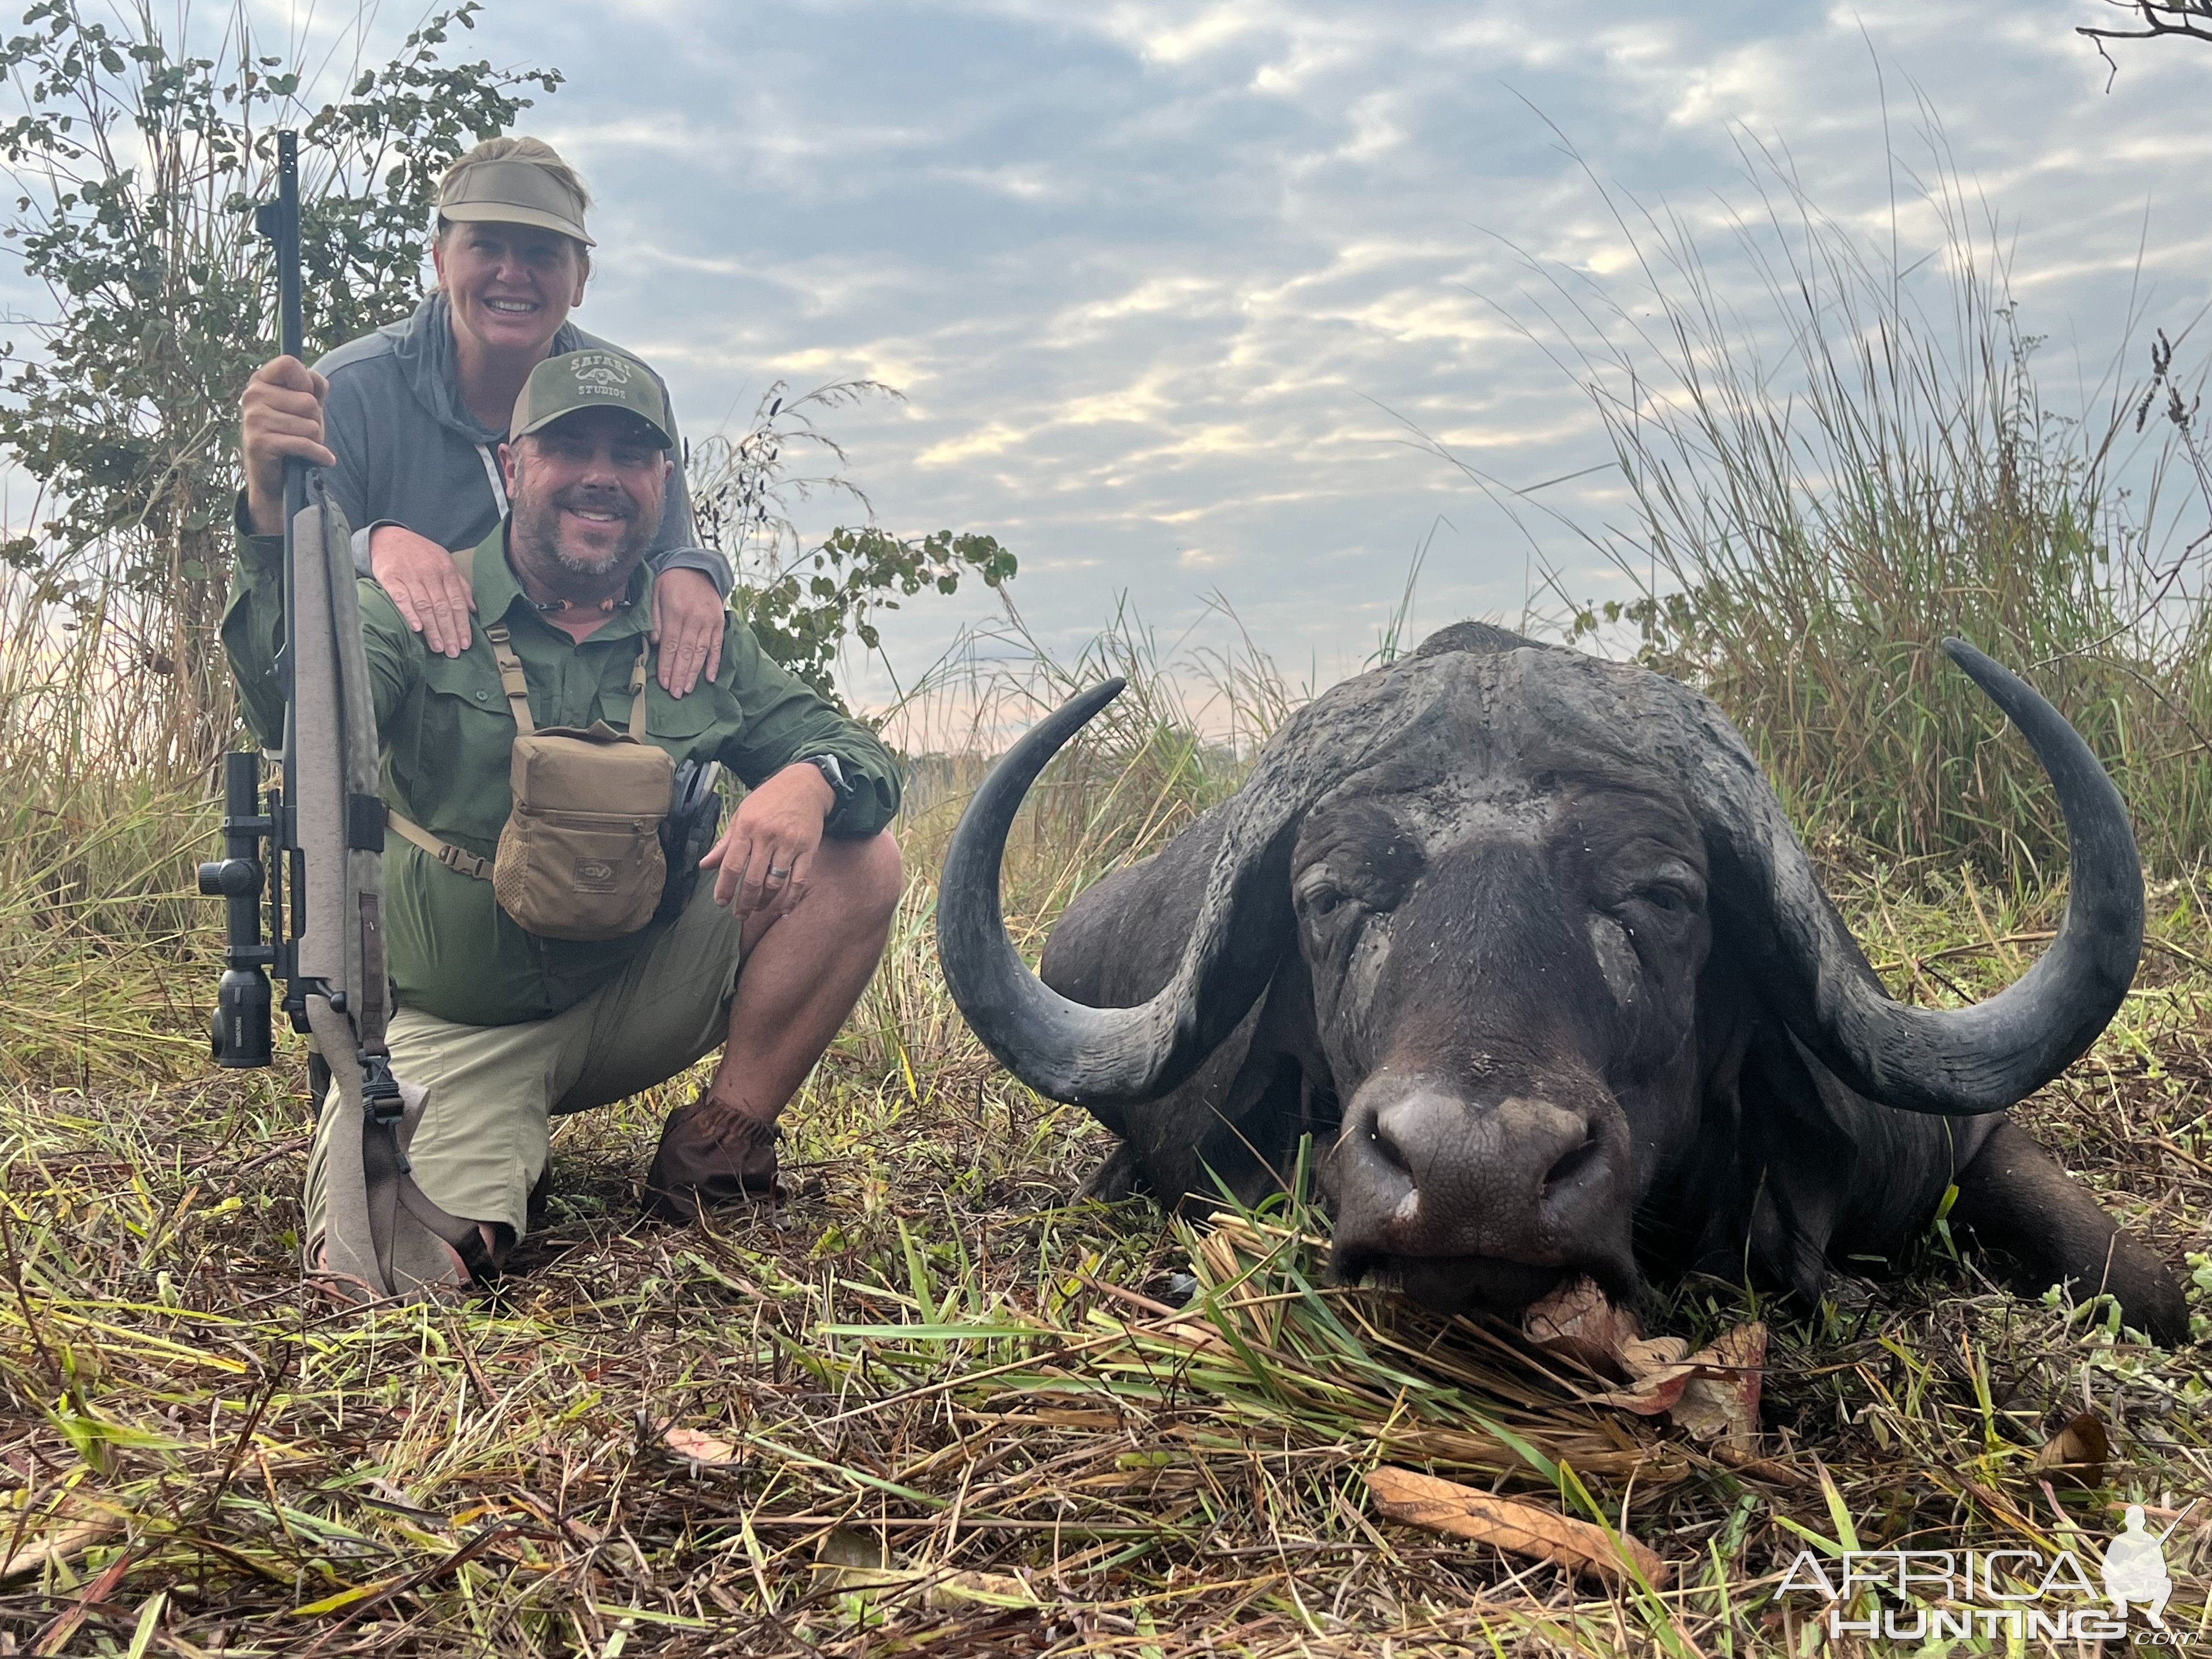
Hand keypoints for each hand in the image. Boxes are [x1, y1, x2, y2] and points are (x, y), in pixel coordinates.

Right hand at [240, 356, 332, 534]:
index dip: (307, 382)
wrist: (275, 477)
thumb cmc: (292, 436)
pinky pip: (305, 443)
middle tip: (301, 432)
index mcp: (260, 381)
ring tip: (301, 445)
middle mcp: (252, 396)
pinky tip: (321, 459)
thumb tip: (315, 379)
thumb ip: (313, 387)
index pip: (289, 363)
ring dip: (315, 440)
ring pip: (311, 425)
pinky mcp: (259, 442)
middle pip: (309, 401)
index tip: (306, 398)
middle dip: (315, 420)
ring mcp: (253, 419)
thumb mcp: (305, 407)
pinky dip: (319, 454)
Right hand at [371, 524, 475, 656]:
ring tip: (438, 647)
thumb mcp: (444, 562)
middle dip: (449, 632)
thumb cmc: (420, 554)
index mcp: (446, 570)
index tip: (465, 643)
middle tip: (453, 652)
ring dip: (432, 629)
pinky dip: (409, 613)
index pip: (457, 602)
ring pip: (425, 606)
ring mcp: (410, 575)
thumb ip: (460, 585)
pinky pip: (401, 597)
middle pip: (442, 607)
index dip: (462, 625)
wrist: (389, 537)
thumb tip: (473, 609)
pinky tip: (417, 628)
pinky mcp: (390, 577)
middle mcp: (430, 573)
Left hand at [651, 566, 725, 696]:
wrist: (697, 566)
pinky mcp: (718, 623)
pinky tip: (710, 677)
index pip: (670, 644)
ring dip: (694, 672)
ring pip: (701, 652)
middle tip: (675, 693)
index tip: (663, 682)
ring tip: (687, 689)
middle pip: (686, 652)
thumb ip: (655, 618)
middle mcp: (694, 618)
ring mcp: (708, 622)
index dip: (666, 665)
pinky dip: (714, 663)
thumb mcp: (656, 593)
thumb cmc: (672, 581)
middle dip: (679, 674)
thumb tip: (655, 643)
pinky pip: (717, 646)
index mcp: (676, 611)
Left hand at [701, 763, 834, 917]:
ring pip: (775, 883)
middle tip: (740, 914)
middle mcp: (767, 836)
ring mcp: (789, 844)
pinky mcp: (808, 849)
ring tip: (757, 908)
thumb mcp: (742, 815)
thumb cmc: (769, 800)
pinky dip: (791, 899)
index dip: (724, 888)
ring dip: (764, 901)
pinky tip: (783, 909)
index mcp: (747, 827)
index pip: (731, 865)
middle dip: (744, 902)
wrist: (805, 785)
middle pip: (753, 879)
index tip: (721, 902)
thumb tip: (705, 865)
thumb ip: (725, 843)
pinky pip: (799, 881)